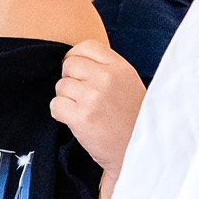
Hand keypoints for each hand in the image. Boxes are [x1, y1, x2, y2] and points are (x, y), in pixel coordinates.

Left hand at [50, 40, 146, 198]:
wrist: (142, 152)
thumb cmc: (134, 119)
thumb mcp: (129, 84)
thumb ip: (107, 69)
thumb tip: (73, 59)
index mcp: (121, 67)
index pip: (86, 46)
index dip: (76, 58)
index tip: (78, 73)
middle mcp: (108, 78)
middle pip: (69, 65)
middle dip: (70, 80)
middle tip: (82, 97)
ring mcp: (94, 97)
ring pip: (60, 86)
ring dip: (66, 99)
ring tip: (84, 111)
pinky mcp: (82, 117)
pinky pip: (55, 105)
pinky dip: (61, 114)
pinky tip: (77, 122)